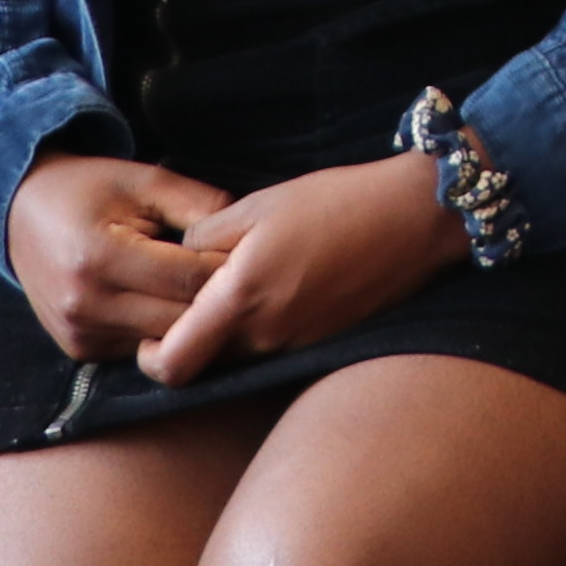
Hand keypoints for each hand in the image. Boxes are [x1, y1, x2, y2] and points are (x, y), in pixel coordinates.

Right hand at [5, 150, 231, 360]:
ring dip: (194, 321)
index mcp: (99, 258)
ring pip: (165, 340)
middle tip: (245, 276)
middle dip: (218, 300)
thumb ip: (201, 205)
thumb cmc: (92, 189)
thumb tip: (251, 238)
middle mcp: (83, 306)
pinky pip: (142, 348)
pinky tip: (174, 301)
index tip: (251, 253)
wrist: (21, 214)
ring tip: (211, 288)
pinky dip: (164, 328)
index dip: (228, 267)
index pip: (188, 279)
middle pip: (180, 319)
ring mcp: (78, 334)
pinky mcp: (80, 350)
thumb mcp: (148, 180)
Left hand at [147, 154, 473, 383]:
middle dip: (189, 337)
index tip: (148, 333)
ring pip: (238, 354)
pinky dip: (263, 324)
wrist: (417, 216)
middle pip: (203, 362)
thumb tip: (180, 255)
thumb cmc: (337, 201)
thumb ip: (205, 237)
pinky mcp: (321, 341)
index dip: (150, 358)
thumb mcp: (258, 205)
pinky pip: (272, 344)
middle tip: (193, 298)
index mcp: (241, 298)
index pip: (173, 364)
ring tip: (243, 281)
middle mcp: (266, 334)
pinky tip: (280, 284)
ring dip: (228, 329)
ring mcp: (296, 343)